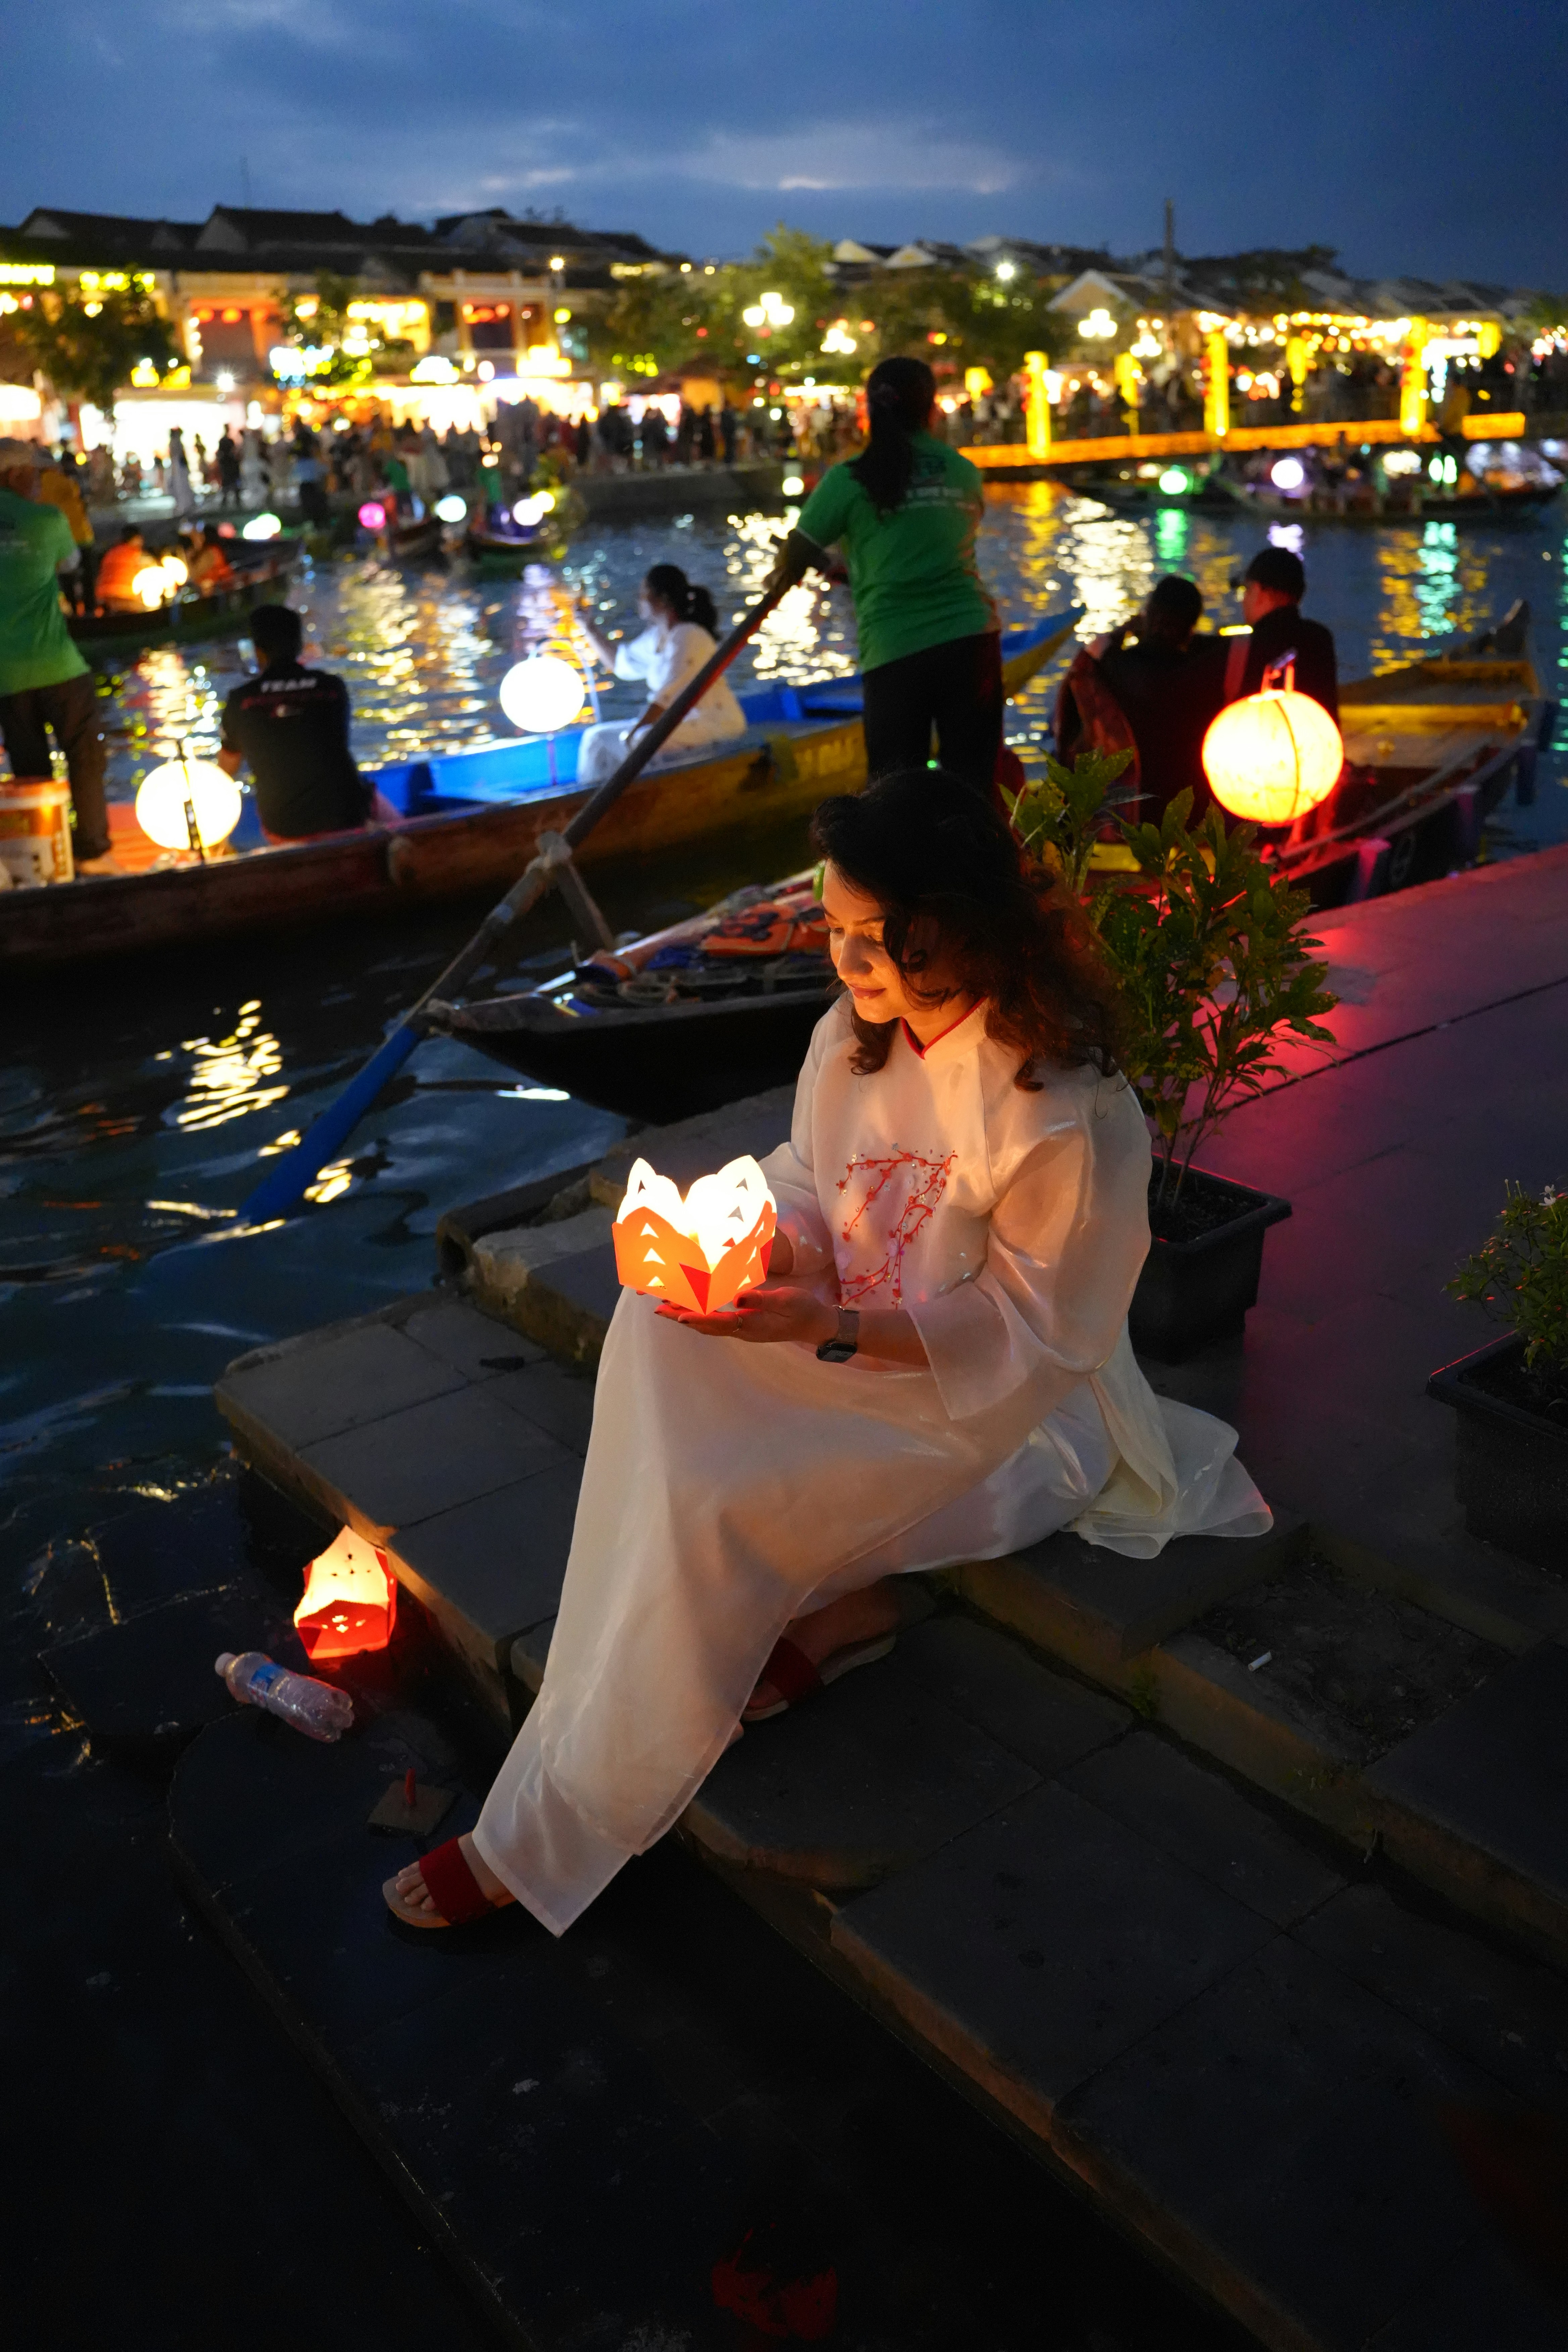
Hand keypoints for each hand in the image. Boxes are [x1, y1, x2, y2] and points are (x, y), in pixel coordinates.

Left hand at [655, 1280, 834, 1346]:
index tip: (679, 1315)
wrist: (815, 1324)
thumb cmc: (803, 1310)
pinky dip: (700, 1315)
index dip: (699, 1318)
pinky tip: (692, 1308)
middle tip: (658, 1309)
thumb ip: (763, 1299)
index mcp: (752, 1324)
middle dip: (682, 1317)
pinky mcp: (745, 1325)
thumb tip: (738, 1298)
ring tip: (666, 1308)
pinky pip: (717, 1322)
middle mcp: (743, 1330)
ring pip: (709, 1325)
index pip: (719, 1322)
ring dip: (688, 1316)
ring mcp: (743, 1329)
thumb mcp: (787, 1300)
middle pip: (706, 1325)